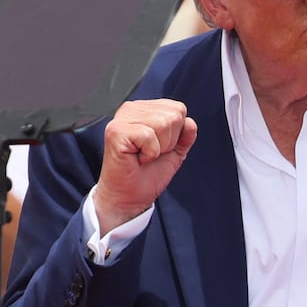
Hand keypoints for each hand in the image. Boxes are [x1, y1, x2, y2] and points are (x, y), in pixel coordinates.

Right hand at [95, 99, 197, 233]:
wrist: (129, 197)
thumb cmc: (146, 174)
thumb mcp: (175, 152)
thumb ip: (185, 135)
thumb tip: (190, 123)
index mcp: (145, 110)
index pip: (178, 109)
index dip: (176, 134)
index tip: (159, 147)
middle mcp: (132, 109)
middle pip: (174, 115)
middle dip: (169, 141)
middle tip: (151, 153)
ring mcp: (122, 119)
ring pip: (163, 123)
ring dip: (159, 148)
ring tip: (144, 156)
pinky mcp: (116, 131)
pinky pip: (149, 135)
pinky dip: (150, 153)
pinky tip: (138, 158)